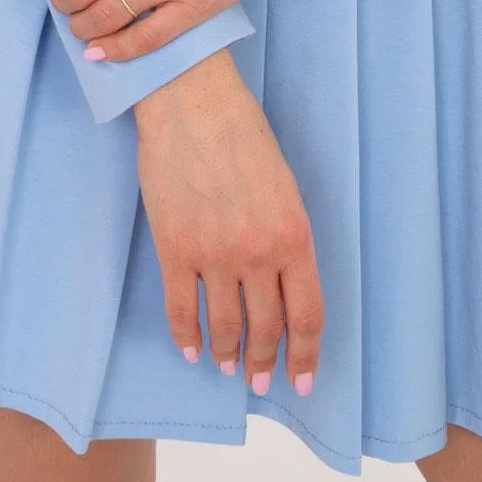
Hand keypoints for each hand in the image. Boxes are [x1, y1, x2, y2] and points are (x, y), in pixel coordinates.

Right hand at [133, 48, 322, 396]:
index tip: (302, 381)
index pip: (307, 315)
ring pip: (225, 326)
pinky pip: (182, 309)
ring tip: (227, 367)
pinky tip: (193, 349)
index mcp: (294, 234)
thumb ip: (286, 236)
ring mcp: (214, 254)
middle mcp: (258, 252)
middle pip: (266, 328)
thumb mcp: (283, 185)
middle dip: (263, 362)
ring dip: (228, 354)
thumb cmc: (242, 132)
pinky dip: (187, 336)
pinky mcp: (174, 249)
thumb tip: (280, 284)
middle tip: (259, 381)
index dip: (306, 356)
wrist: (191, 100)